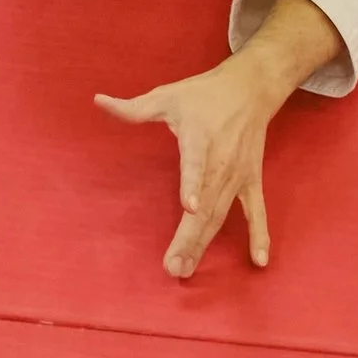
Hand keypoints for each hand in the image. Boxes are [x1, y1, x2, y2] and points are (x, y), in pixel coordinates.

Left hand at [96, 52, 285, 275]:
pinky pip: (257, 213)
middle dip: (189, 237)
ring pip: (220, 215)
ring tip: (186, 268)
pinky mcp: (252, 181)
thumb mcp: (167, 95)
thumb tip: (98, 101)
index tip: (189, 207)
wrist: (250, 88)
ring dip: (204, 243)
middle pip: (205, 204)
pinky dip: (259, 236)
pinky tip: (258, 261)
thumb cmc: (202, 94)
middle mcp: (221, 161)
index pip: (195, 163)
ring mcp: (238, 175)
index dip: (193, 184)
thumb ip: (134, 107)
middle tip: (172, 267)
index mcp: (199, 138)